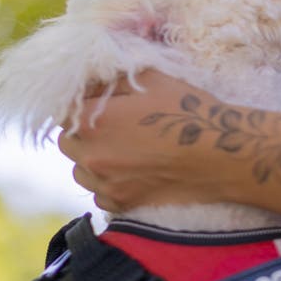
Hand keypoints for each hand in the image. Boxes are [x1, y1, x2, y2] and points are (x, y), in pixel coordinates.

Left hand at [56, 70, 225, 212]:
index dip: (78, 101)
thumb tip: (91, 76)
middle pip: (67, 140)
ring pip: (79, 169)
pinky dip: (107, 182)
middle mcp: (91, 156)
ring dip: (90, 158)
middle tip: (108, 122)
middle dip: (81, 130)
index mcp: (94, 121)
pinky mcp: (120, 204)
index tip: (95, 99)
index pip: (63, 109)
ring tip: (119, 148)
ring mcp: (105, 184)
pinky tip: (130, 170)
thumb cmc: (186, 111)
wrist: (218, 156)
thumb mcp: (151, 79)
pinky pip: (98, 193)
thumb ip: (114, 76)